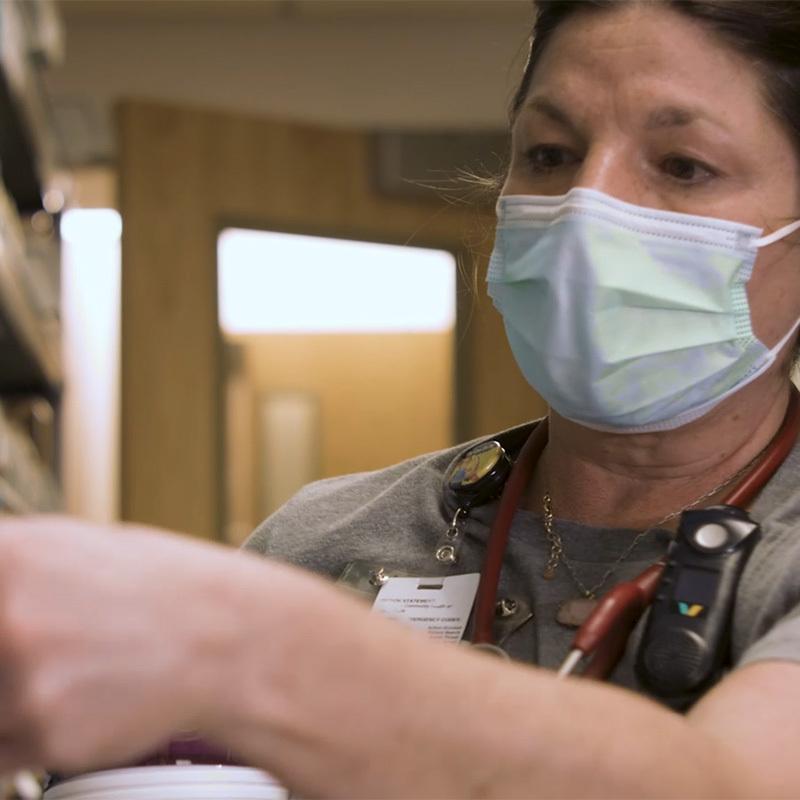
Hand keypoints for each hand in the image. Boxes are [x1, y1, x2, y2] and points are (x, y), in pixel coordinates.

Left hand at [0, 516, 241, 774]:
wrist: (224, 636)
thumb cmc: (162, 587)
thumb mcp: (76, 546)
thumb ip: (12, 565)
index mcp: (14, 554)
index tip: (0, 635)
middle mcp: (12, 613)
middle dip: (3, 663)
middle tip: (30, 657)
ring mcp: (27, 677)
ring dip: (8, 700)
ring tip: (60, 675)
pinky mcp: (47, 734)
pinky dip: (19, 737)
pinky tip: (67, 704)